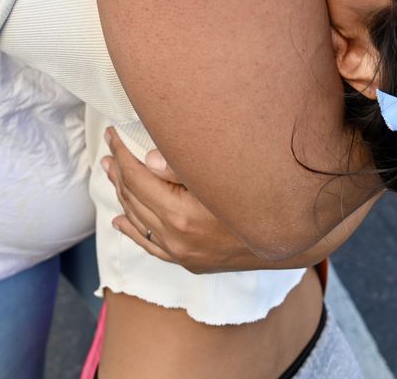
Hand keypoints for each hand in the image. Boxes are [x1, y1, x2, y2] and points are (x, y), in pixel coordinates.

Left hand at [102, 130, 296, 273]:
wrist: (288, 239)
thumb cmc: (257, 196)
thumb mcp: (221, 175)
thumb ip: (182, 167)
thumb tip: (147, 158)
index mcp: (181, 214)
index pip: (137, 178)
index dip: (122, 153)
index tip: (112, 133)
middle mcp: (176, 238)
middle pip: (133, 198)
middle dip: (118, 170)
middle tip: (109, 148)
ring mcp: (181, 253)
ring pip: (138, 220)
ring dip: (121, 195)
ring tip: (110, 172)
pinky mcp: (189, 262)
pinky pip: (151, 245)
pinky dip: (133, 230)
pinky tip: (120, 221)